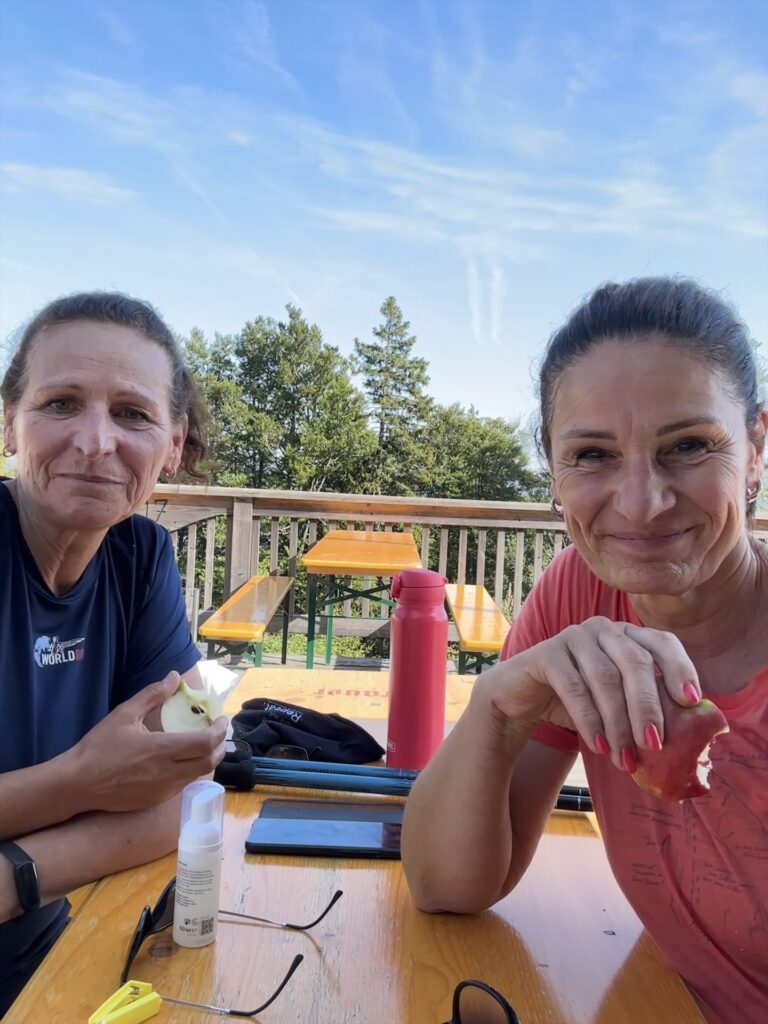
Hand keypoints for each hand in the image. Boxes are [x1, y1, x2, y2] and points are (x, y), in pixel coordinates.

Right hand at [66, 672, 228, 812]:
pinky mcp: (156, 800)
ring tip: (203, 743)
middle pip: (209, 762)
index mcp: (162, 750)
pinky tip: (182, 759)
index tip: (221, 719)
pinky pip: (182, 785)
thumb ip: (152, 695)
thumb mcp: (124, 714)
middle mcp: (168, 773)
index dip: (219, 730)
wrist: (77, 784)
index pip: (205, 743)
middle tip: (218, 731)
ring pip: (198, 775)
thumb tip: (174, 677)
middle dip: (220, 746)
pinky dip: (191, 770)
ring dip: (207, 759)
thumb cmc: (99, 747)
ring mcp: (163, 791)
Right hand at [485, 617, 698, 771]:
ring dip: (618, 724)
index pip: (662, 642)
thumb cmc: (576, 702)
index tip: (691, 700)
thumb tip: (687, 739)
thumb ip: (642, 707)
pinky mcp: (546, 653)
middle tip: (655, 745)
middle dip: (647, 706)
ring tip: (625, 760)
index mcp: (627, 635)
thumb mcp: (614, 703)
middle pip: (635, 662)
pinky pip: (573, 687)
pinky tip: (598, 746)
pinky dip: (589, 720)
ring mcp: (573, 637)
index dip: (680, 668)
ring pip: (605, 678)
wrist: (520, 700)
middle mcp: (603, 629)